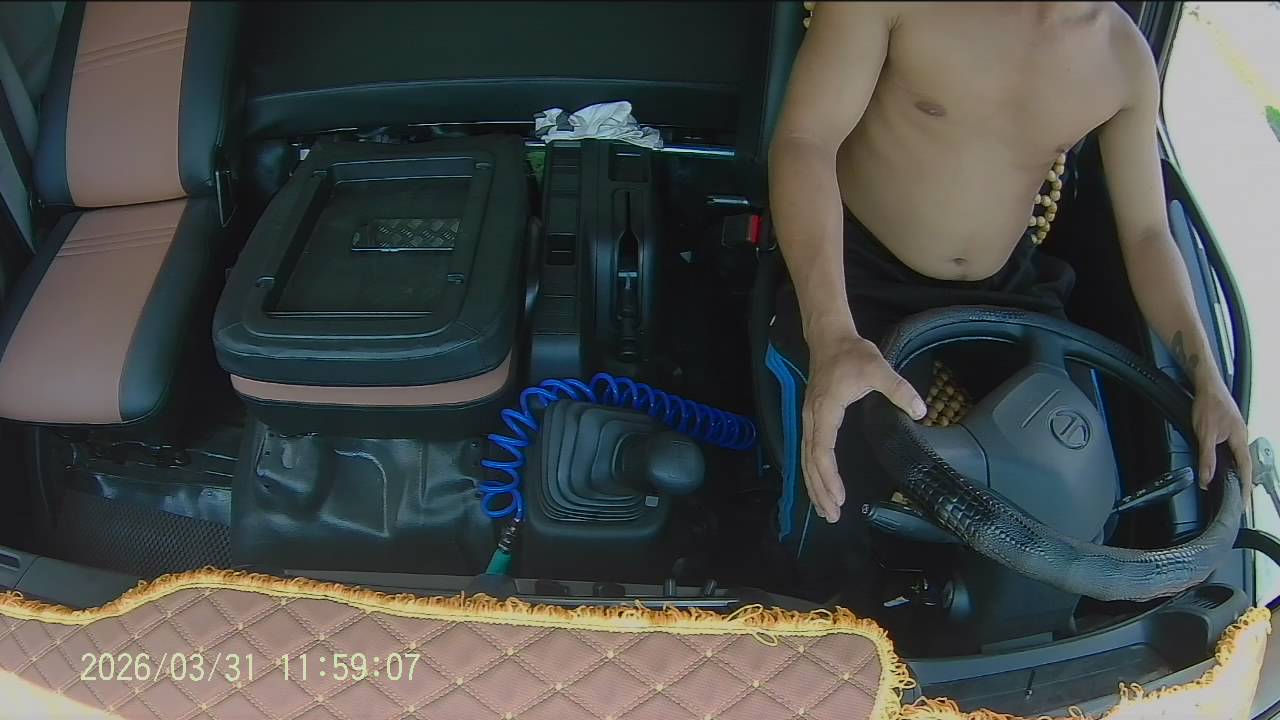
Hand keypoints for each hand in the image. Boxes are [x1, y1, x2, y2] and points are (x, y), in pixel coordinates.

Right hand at [803, 335, 926, 522]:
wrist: (829, 337)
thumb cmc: (852, 353)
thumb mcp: (878, 367)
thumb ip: (899, 389)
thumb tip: (921, 410)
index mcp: (825, 410)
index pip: (822, 450)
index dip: (829, 476)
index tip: (839, 498)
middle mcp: (811, 419)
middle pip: (810, 462)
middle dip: (820, 491)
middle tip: (833, 516)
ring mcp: (809, 419)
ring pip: (806, 460)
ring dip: (814, 486)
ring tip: (825, 510)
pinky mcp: (811, 419)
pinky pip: (808, 452)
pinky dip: (813, 473)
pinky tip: (819, 486)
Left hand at [1192, 376, 1250, 488]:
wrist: (1207, 384)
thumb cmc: (1208, 404)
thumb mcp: (1205, 434)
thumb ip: (1207, 457)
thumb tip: (1206, 478)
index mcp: (1240, 440)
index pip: (1245, 469)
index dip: (1244, 486)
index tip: (1244, 501)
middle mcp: (1242, 436)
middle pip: (1245, 464)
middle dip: (1243, 482)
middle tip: (1239, 498)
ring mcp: (1236, 432)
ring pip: (1239, 457)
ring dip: (1237, 472)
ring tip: (1233, 487)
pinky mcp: (1229, 428)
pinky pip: (1233, 449)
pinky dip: (1230, 461)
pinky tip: (1224, 464)